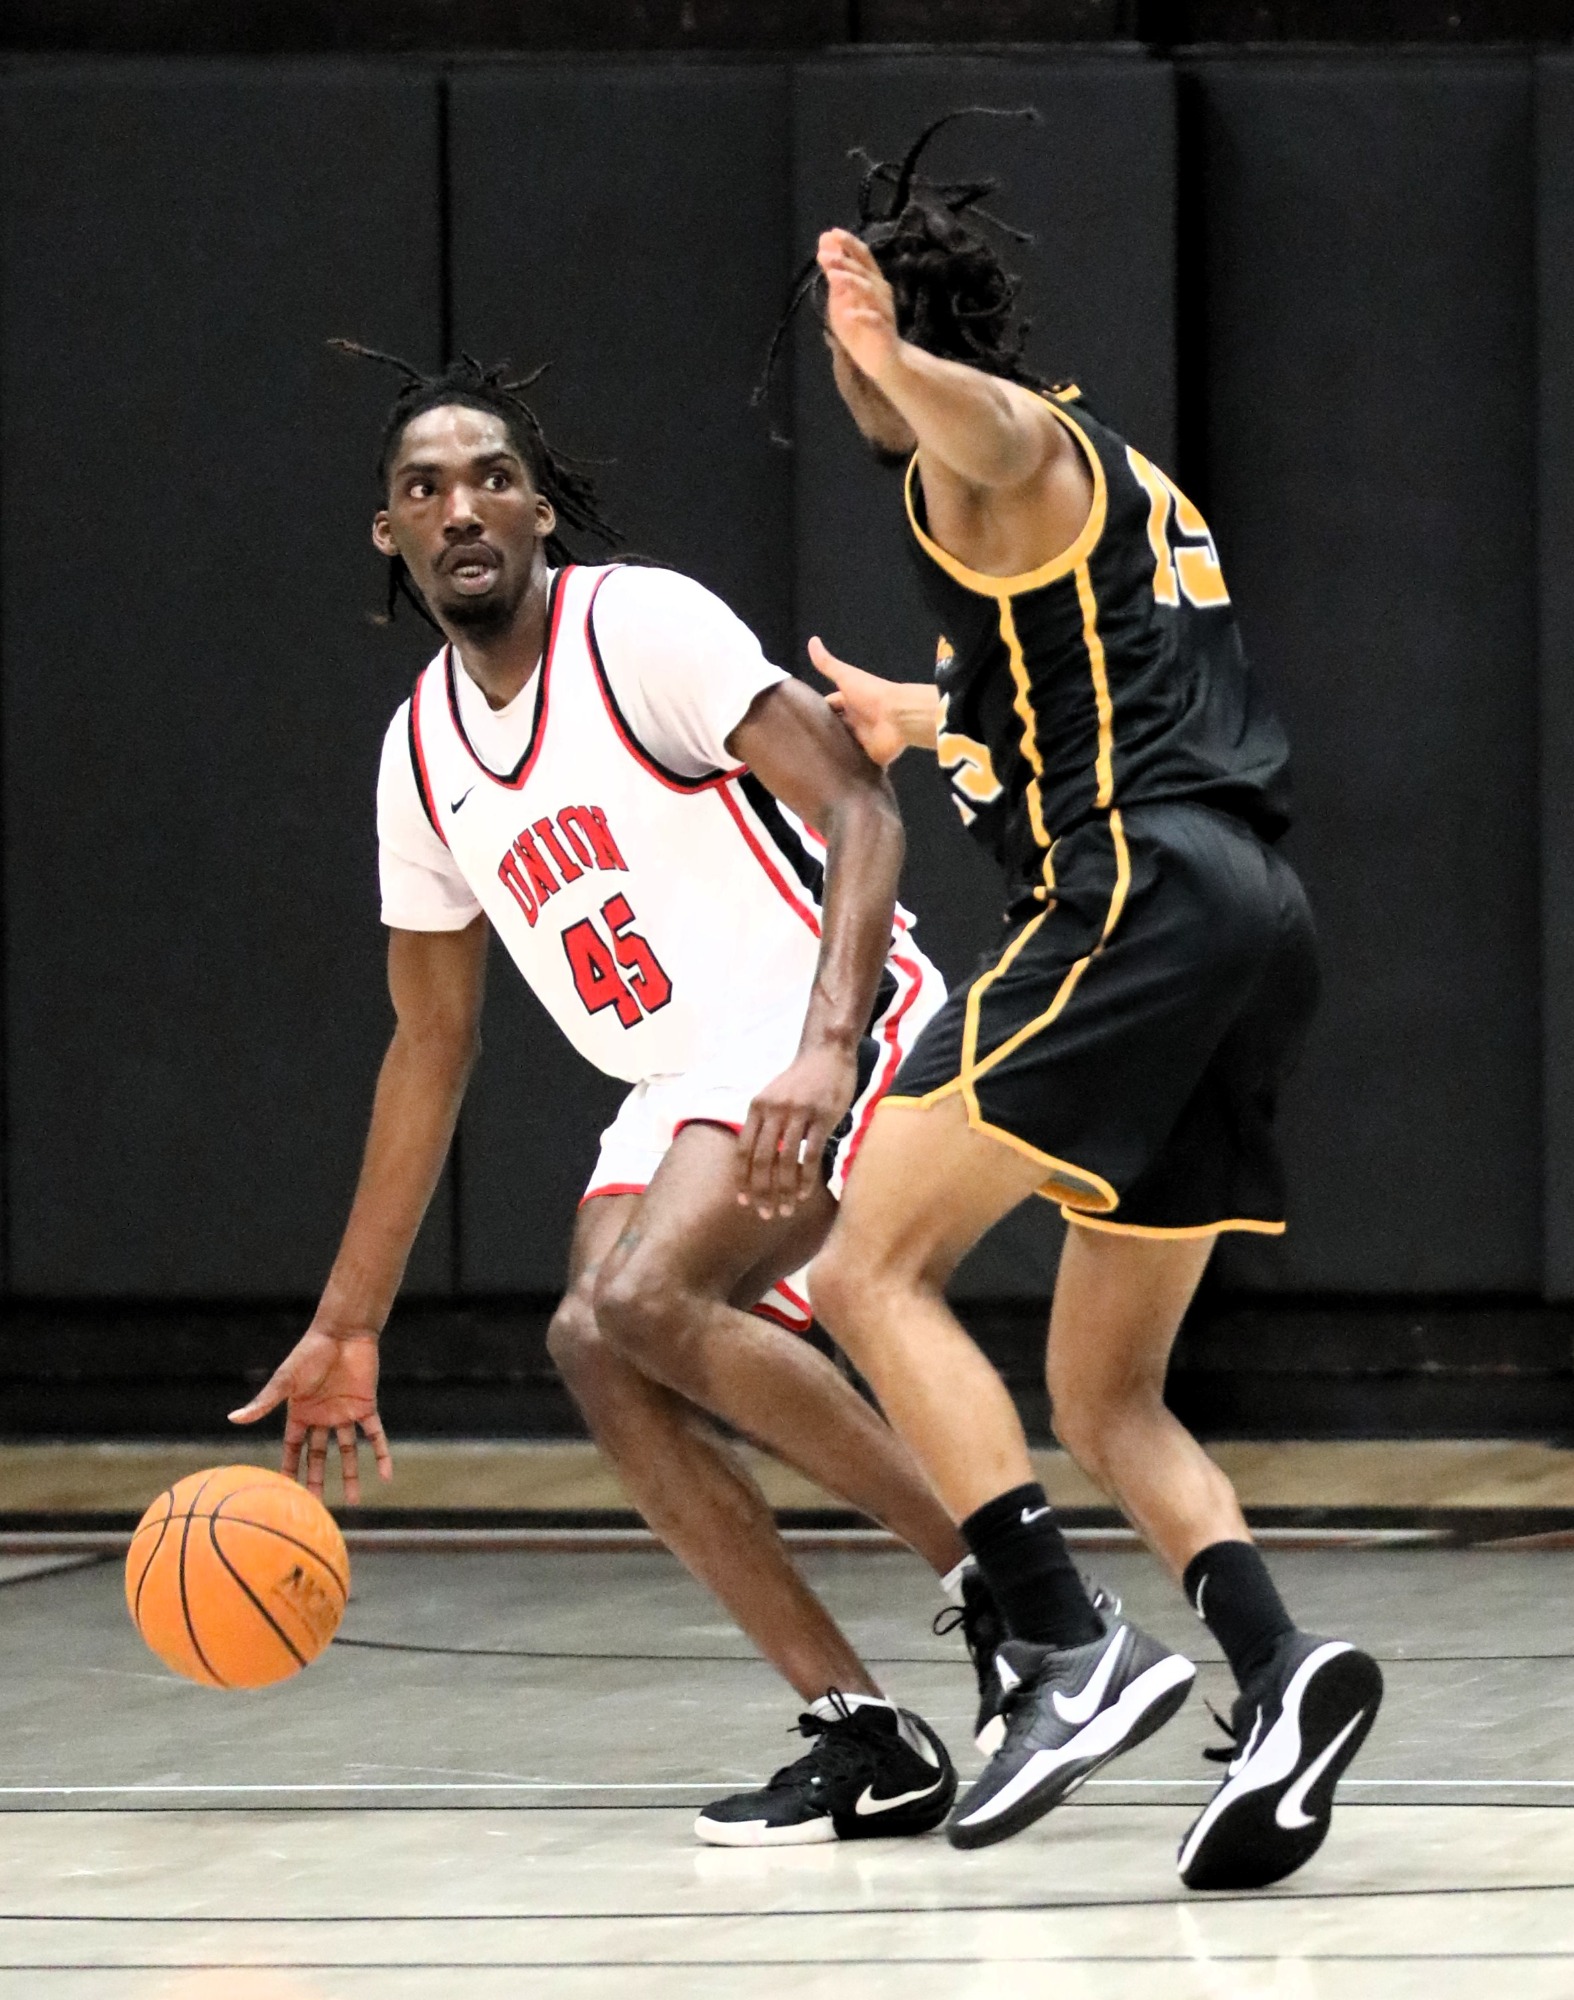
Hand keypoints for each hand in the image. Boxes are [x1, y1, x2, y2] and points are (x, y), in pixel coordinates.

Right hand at [229, 1326, 392, 1504]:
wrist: (342, 1333)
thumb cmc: (309, 1353)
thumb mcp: (286, 1381)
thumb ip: (264, 1403)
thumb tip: (233, 1418)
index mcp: (300, 1413)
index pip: (293, 1449)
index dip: (289, 1469)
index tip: (285, 1494)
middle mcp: (322, 1417)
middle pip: (319, 1455)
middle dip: (317, 1479)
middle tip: (316, 1507)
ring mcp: (345, 1413)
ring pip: (348, 1450)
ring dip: (351, 1474)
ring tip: (353, 1500)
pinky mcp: (367, 1405)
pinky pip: (375, 1435)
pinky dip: (381, 1454)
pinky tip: (386, 1476)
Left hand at [737, 1042, 858, 1219]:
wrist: (826, 1054)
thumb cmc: (799, 1081)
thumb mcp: (772, 1098)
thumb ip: (763, 1125)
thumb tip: (754, 1163)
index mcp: (756, 1107)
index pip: (743, 1150)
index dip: (743, 1179)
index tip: (744, 1201)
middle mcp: (773, 1110)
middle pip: (762, 1160)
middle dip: (761, 1192)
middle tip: (765, 1214)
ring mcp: (797, 1113)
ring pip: (786, 1161)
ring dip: (785, 1191)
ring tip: (786, 1210)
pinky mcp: (821, 1117)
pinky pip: (811, 1155)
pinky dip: (806, 1178)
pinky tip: (805, 1194)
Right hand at [808, 637, 910, 767]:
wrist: (898, 716)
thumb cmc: (871, 694)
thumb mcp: (846, 677)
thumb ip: (828, 663)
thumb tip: (812, 640)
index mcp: (850, 702)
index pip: (830, 707)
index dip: (817, 712)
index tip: (797, 721)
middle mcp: (856, 721)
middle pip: (836, 729)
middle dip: (824, 736)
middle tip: (800, 747)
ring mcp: (864, 741)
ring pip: (845, 748)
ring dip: (835, 754)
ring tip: (810, 766)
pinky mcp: (871, 758)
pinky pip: (860, 766)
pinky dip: (851, 771)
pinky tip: (833, 778)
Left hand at [817, 229, 900, 381]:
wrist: (884, 362)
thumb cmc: (861, 329)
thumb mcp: (842, 301)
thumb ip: (835, 277)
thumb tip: (823, 250)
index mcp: (871, 281)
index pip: (862, 257)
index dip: (848, 244)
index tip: (831, 233)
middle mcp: (880, 291)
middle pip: (864, 271)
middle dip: (844, 261)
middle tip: (825, 254)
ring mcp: (883, 311)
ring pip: (869, 292)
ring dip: (851, 282)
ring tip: (833, 277)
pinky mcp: (884, 332)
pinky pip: (874, 321)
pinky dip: (862, 316)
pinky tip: (849, 314)